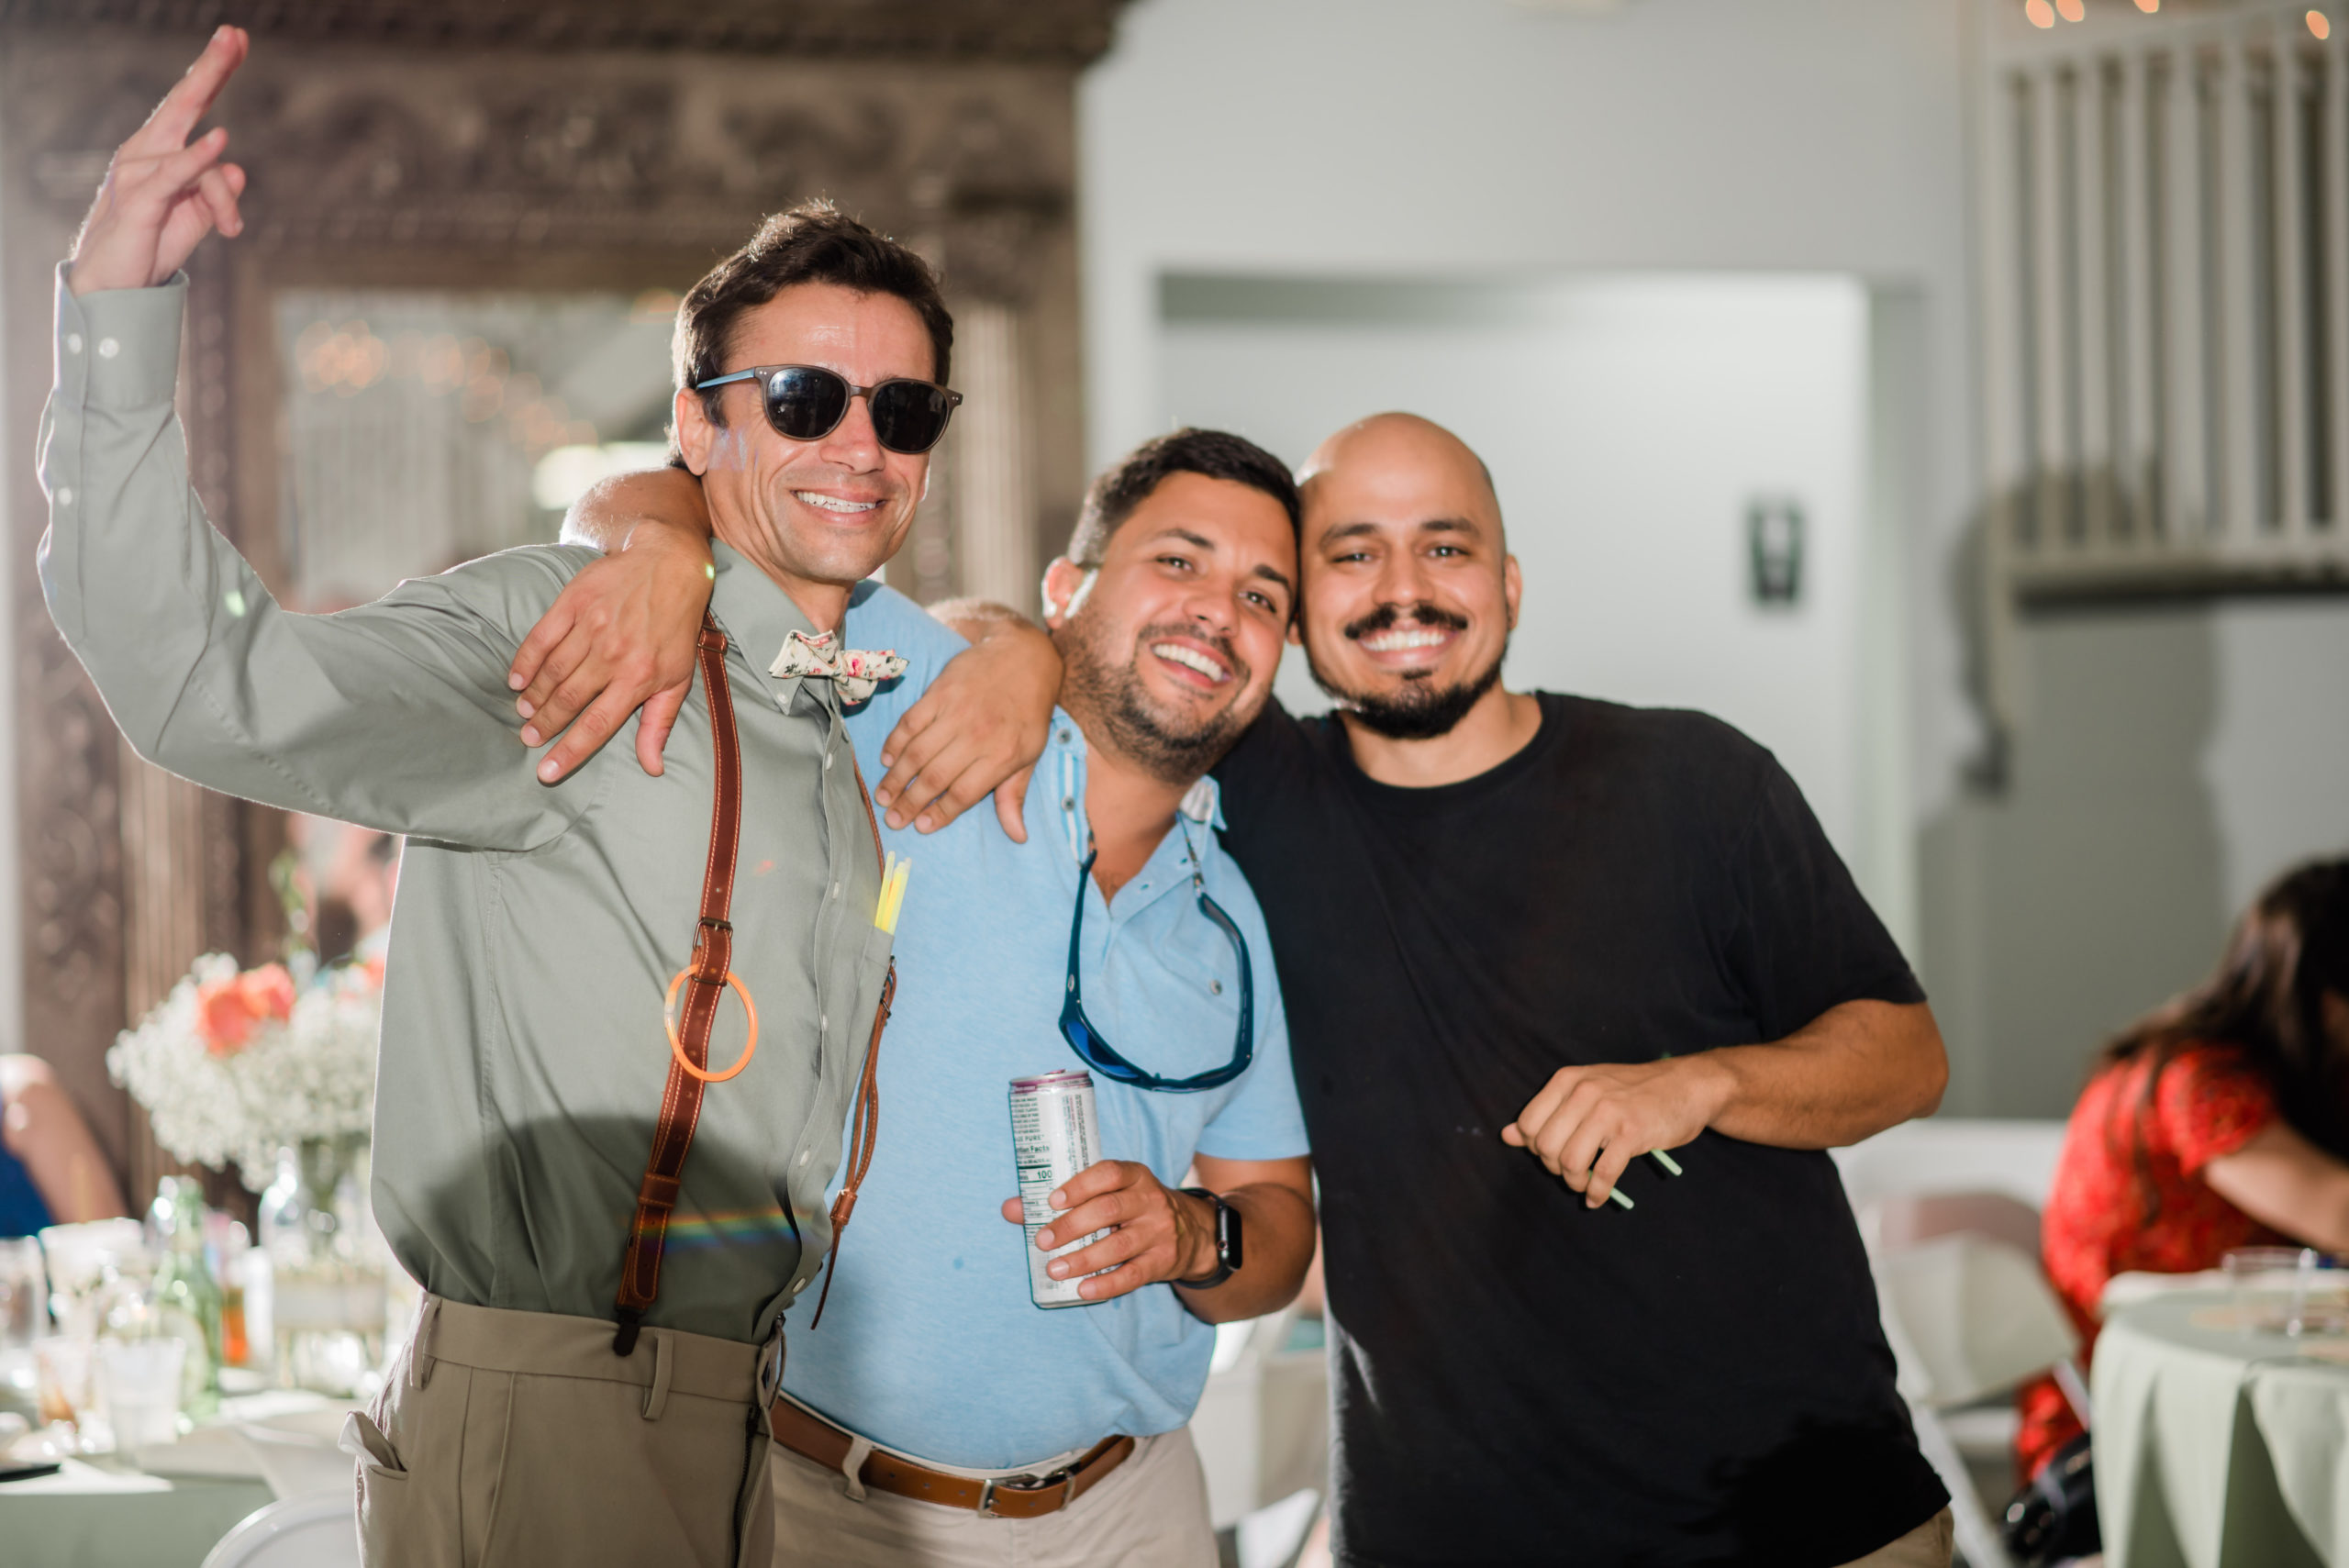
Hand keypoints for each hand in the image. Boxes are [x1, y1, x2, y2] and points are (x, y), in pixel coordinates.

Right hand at [68, 28, 249, 295]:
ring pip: (202, 166)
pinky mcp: (139, 199)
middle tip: (235, 36)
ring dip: (223, 201)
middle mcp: (145, 151)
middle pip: (184, 102)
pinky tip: (221, 139)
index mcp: (160, 150)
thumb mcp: (197, 217)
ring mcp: (137, 171)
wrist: (115, 284)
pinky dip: (198, 158)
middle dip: (211, 69)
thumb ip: (216, 192)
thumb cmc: (151, 244)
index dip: (212, 72)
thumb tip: (236, 168)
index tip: (236, 39)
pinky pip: (175, 173)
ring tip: (232, 229)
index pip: (189, 104)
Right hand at [506, 525, 712, 781]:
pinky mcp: (574, 602)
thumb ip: (659, 724)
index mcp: (639, 677)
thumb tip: (652, 768)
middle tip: (528, 739)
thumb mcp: (678, 678)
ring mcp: (591, 626)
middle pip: (568, 699)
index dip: (569, 752)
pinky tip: (516, 679)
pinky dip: (526, 660)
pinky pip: (542, 636)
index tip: (545, 773)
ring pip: (553, 671)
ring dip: (535, 696)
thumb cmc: (676, 628)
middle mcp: (613, 654)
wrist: (669, 564)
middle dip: (545, 725)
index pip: (597, 725)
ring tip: (524, 712)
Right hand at [874, 622, 1057, 839]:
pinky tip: (886, 759)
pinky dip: (895, 742)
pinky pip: (910, 722)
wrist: (1024, 657)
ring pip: (917, 752)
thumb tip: (1018, 836)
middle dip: (910, 802)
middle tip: (892, 820)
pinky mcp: (940, 691)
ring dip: (896, 777)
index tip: (922, 827)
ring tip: (883, 797)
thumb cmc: (1029, 712)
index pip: (964, 792)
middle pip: (935, 776)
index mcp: (1002, 755)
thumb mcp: (1031, 755)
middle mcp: (977, 735)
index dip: (941, 812)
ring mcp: (956, 711)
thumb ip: (1015, 795)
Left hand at [997, 1160, 1219, 1302]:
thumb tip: (1011, 1209)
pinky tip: (1083, 1289)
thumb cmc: (1133, 1210)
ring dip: (1084, 1258)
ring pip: (1120, 1244)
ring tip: (1055, 1269)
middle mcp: (1150, 1200)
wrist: (1191, 1233)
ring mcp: (1159, 1231)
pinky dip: (1107, 1284)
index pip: (1109, 1173)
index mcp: (1135, 1176)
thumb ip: (1061, 1200)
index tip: (1052, 1201)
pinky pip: (1133, 1274)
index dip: (1080, 1185)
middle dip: (1072, 1225)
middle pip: (1110, 1209)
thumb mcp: (1109, 1195)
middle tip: (1042, 1241)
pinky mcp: (1163, 1261)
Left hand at [1501, 1056, 1731, 1208]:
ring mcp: (1608, 1111)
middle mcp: (1584, 1092)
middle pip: (1547, 1147)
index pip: (1528, 1124)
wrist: (1686, 1085)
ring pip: (1571, 1162)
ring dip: (1574, 1182)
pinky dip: (1597, 1192)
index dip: (1536, 1148)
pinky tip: (1598, 1197)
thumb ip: (1546, 1112)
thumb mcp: (1586, 1091)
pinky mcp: (1631, 1132)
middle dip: (1554, 1168)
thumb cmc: (1633, 1092)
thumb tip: (1507, 1136)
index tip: (1554, 1155)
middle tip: (1571, 1172)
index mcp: (1568, 1080)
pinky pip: (1603, 1173)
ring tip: (1583, 1184)